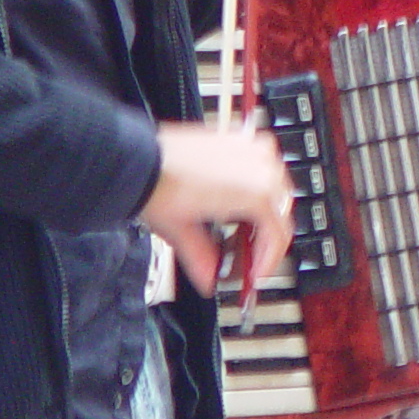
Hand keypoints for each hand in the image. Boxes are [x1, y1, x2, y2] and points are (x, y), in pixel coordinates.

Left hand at [141, 122, 293, 295]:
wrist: (138, 157)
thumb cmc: (159, 185)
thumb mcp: (183, 233)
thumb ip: (203, 261)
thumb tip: (210, 278)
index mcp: (258, 192)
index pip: (278, 236)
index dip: (267, 263)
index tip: (255, 275)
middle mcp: (263, 166)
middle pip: (280, 213)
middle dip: (265, 240)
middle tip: (247, 260)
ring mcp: (253, 148)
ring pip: (275, 189)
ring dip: (262, 214)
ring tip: (238, 233)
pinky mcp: (239, 139)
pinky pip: (263, 168)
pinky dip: (255, 188)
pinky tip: (234, 204)